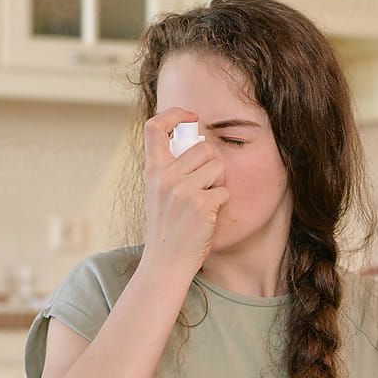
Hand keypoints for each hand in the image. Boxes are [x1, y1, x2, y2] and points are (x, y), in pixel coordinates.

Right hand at [141, 106, 230, 275]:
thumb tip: (199, 144)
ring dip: (217, 184)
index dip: (174, 114)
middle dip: (211, 164)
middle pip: (204, 147)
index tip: (190, 117)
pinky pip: (224, 192)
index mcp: (152, 170)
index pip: (155, 127)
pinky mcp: (202, 205)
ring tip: (202, 203)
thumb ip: (170, 169)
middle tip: (202, 186)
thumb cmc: (166, 228)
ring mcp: (183, 190)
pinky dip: (221, 204)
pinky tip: (206, 217)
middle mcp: (165, 176)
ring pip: (218, 167)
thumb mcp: (158, 193)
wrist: (165, 262)